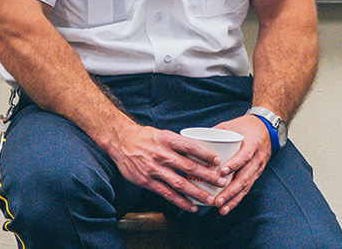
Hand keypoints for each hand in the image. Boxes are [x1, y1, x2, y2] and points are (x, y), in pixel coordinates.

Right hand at [100, 121, 229, 212]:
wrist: (120, 141)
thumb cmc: (144, 137)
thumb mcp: (162, 134)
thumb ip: (178, 144)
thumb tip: (200, 152)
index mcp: (167, 139)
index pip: (190, 146)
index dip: (205, 154)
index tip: (218, 162)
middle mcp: (161, 154)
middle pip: (189, 167)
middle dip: (207, 176)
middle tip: (221, 183)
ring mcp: (154, 169)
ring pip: (180, 183)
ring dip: (197, 193)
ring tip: (211, 199)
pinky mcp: (147, 181)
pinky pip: (167, 194)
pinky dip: (181, 202)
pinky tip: (192, 207)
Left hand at [211, 114, 271, 213]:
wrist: (265, 128)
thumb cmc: (244, 126)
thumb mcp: (230, 125)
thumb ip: (213, 133)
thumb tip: (190, 141)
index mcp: (251, 144)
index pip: (244, 156)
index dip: (234, 164)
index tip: (222, 172)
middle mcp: (256, 159)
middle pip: (244, 177)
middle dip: (231, 191)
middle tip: (218, 200)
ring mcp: (257, 168)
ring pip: (246, 186)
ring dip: (233, 199)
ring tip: (221, 208)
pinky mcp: (255, 174)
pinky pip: (247, 188)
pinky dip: (237, 199)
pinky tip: (227, 207)